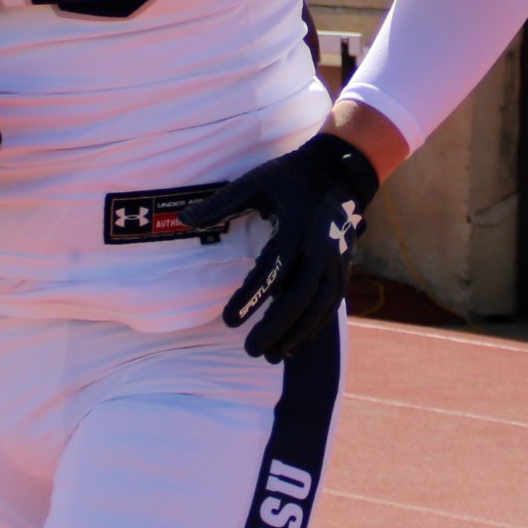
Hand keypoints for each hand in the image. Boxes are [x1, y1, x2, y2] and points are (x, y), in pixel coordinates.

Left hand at [179, 132, 382, 363]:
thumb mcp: (254, 182)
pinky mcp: (343, 267)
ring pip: (319, 307)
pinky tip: (297, 344)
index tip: (229, 321)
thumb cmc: (288, 177)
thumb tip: (183, 219)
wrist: (338, 171)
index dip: (250, 299)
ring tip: (272, 355)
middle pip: (299, 299)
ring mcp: (336, 261)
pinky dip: (315, 327)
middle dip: (275, 328)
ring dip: (297, 334)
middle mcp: (319, 249)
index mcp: (295, 229)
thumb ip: (220, 203)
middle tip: (250, 349)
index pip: (271, 272)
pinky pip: (331, 304)